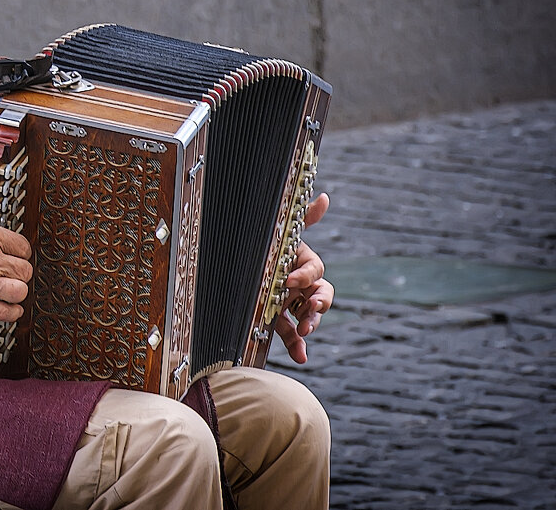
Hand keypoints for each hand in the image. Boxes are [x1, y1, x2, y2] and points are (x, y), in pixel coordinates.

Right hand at [0, 172, 32, 321]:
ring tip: (10, 287)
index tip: (15, 253)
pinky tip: (7, 306)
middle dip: (20, 270)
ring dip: (17, 290)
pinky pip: (5, 313)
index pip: (23, 246)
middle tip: (12, 270)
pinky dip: (10, 312)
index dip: (20, 250)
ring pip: (20, 291)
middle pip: (25, 270)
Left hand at [275, 193, 333, 363]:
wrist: (230, 270)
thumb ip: (302, 218)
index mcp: (300, 263)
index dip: (305, 275)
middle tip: (310, 307)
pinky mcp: (279, 322)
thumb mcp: (278, 233)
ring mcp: (290, 304)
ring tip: (305, 332)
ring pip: (309, 317)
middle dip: (319, 303)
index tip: (289, 280)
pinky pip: (292, 335)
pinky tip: (301, 357)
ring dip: (311, 324)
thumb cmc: (260, 247)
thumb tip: (325, 197)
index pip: (314, 271)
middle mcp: (299, 284)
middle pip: (320, 296)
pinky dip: (298, 347)